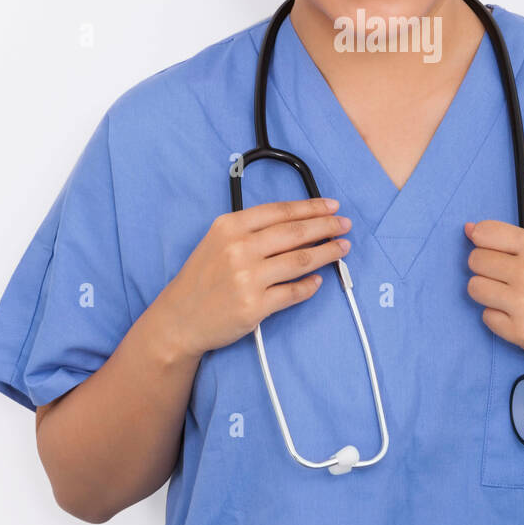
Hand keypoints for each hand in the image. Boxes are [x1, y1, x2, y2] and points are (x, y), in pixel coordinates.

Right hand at [162, 197, 352, 359]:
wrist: (179, 318)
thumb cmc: (201, 278)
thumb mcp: (217, 240)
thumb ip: (250, 229)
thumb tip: (296, 222)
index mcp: (230, 226)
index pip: (280, 211)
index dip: (311, 207)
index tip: (332, 206)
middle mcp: (239, 249)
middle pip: (295, 233)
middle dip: (326, 226)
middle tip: (345, 225)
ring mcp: (247, 279)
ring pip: (301, 260)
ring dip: (327, 252)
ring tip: (342, 248)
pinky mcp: (255, 307)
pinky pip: (293, 292)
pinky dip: (310, 286)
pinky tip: (319, 280)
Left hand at [464, 219, 523, 368]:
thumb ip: (510, 240)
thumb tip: (468, 229)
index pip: (483, 233)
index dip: (483, 243)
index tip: (494, 252)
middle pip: (474, 261)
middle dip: (486, 269)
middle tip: (508, 279)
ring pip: (474, 288)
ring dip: (488, 293)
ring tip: (512, 297)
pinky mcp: (521, 332)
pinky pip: (485, 317)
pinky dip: (498, 317)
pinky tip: (519, 316)